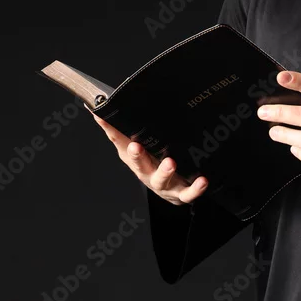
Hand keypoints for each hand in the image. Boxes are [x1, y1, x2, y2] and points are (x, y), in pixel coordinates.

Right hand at [93, 114, 209, 205]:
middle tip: (135, 146)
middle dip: (136, 156)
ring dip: (165, 172)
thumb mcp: (134, 145)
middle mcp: (146, 172)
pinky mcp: (181, 193)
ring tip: (170, 163)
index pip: (118, 141)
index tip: (103, 116)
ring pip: (162, 180)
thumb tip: (97, 106)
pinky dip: (195, 188)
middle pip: (138, 164)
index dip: (110, 129)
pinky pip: (188, 193)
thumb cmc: (151, 163)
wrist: (171, 190)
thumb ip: (119, 127)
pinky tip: (203, 180)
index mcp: (133, 158)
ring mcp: (163, 184)